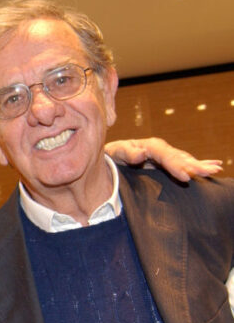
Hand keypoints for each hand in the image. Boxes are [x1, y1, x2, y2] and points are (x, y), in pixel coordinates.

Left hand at [105, 137, 221, 181]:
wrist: (107, 157)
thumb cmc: (110, 156)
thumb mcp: (114, 153)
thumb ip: (127, 153)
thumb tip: (142, 153)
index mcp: (149, 146)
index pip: (165, 156)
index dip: (176, 165)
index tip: (186, 176)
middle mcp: (159, 149)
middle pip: (179, 157)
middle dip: (195, 165)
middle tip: (210, 172)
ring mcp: (164, 156)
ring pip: (184, 160)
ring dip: (200, 165)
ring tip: (215, 170)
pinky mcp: (165, 163)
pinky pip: (183, 163)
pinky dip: (197, 165)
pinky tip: (212, 167)